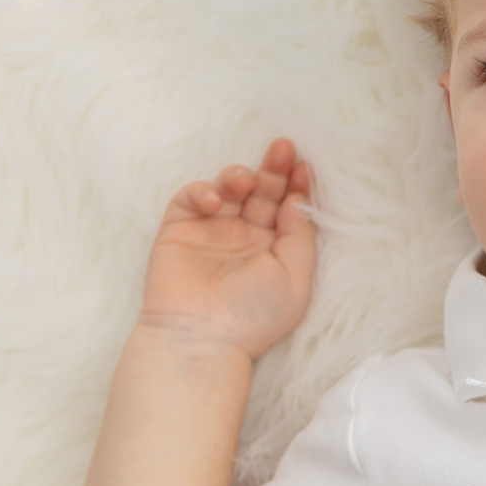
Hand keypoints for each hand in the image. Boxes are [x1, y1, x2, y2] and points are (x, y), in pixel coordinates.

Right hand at [139, 138, 315, 359]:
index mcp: (274, 249)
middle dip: (274, 169)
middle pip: (261, 193)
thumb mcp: (295, 278)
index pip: (287, 208)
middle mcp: (244, 237)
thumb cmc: (253, 316)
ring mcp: (211, 232)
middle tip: (284, 146)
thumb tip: (298, 202)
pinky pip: (191, 199)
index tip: (306, 168)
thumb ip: (300, 237)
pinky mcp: (179, 230)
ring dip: (239, 176)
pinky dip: (203, 191)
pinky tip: (216, 202)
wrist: (201, 339)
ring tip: (248, 178)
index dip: (297, 186)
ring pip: (228, 189)